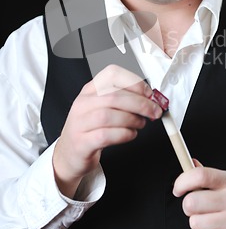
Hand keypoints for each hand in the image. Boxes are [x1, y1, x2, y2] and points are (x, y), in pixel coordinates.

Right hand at [52, 64, 161, 197]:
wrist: (69, 154)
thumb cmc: (90, 129)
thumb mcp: (103, 108)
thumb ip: (123, 100)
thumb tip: (150, 98)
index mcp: (90, 90)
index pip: (111, 74)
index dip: (133, 81)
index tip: (148, 93)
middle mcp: (83, 103)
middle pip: (114, 96)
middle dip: (140, 103)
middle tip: (154, 111)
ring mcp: (80, 123)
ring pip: (109, 115)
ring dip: (132, 119)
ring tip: (140, 123)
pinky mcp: (82, 142)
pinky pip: (106, 135)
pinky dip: (124, 134)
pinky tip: (131, 134)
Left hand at [173, 165, 225, 228]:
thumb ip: (209, 175)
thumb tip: (190, 162)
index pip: (200, 176)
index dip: (182, 181)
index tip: (178, 188)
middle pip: (192, 202)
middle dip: (188, 206)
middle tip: (196, 208)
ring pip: (194, 223)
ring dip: (197, 224)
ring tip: (210, 222)